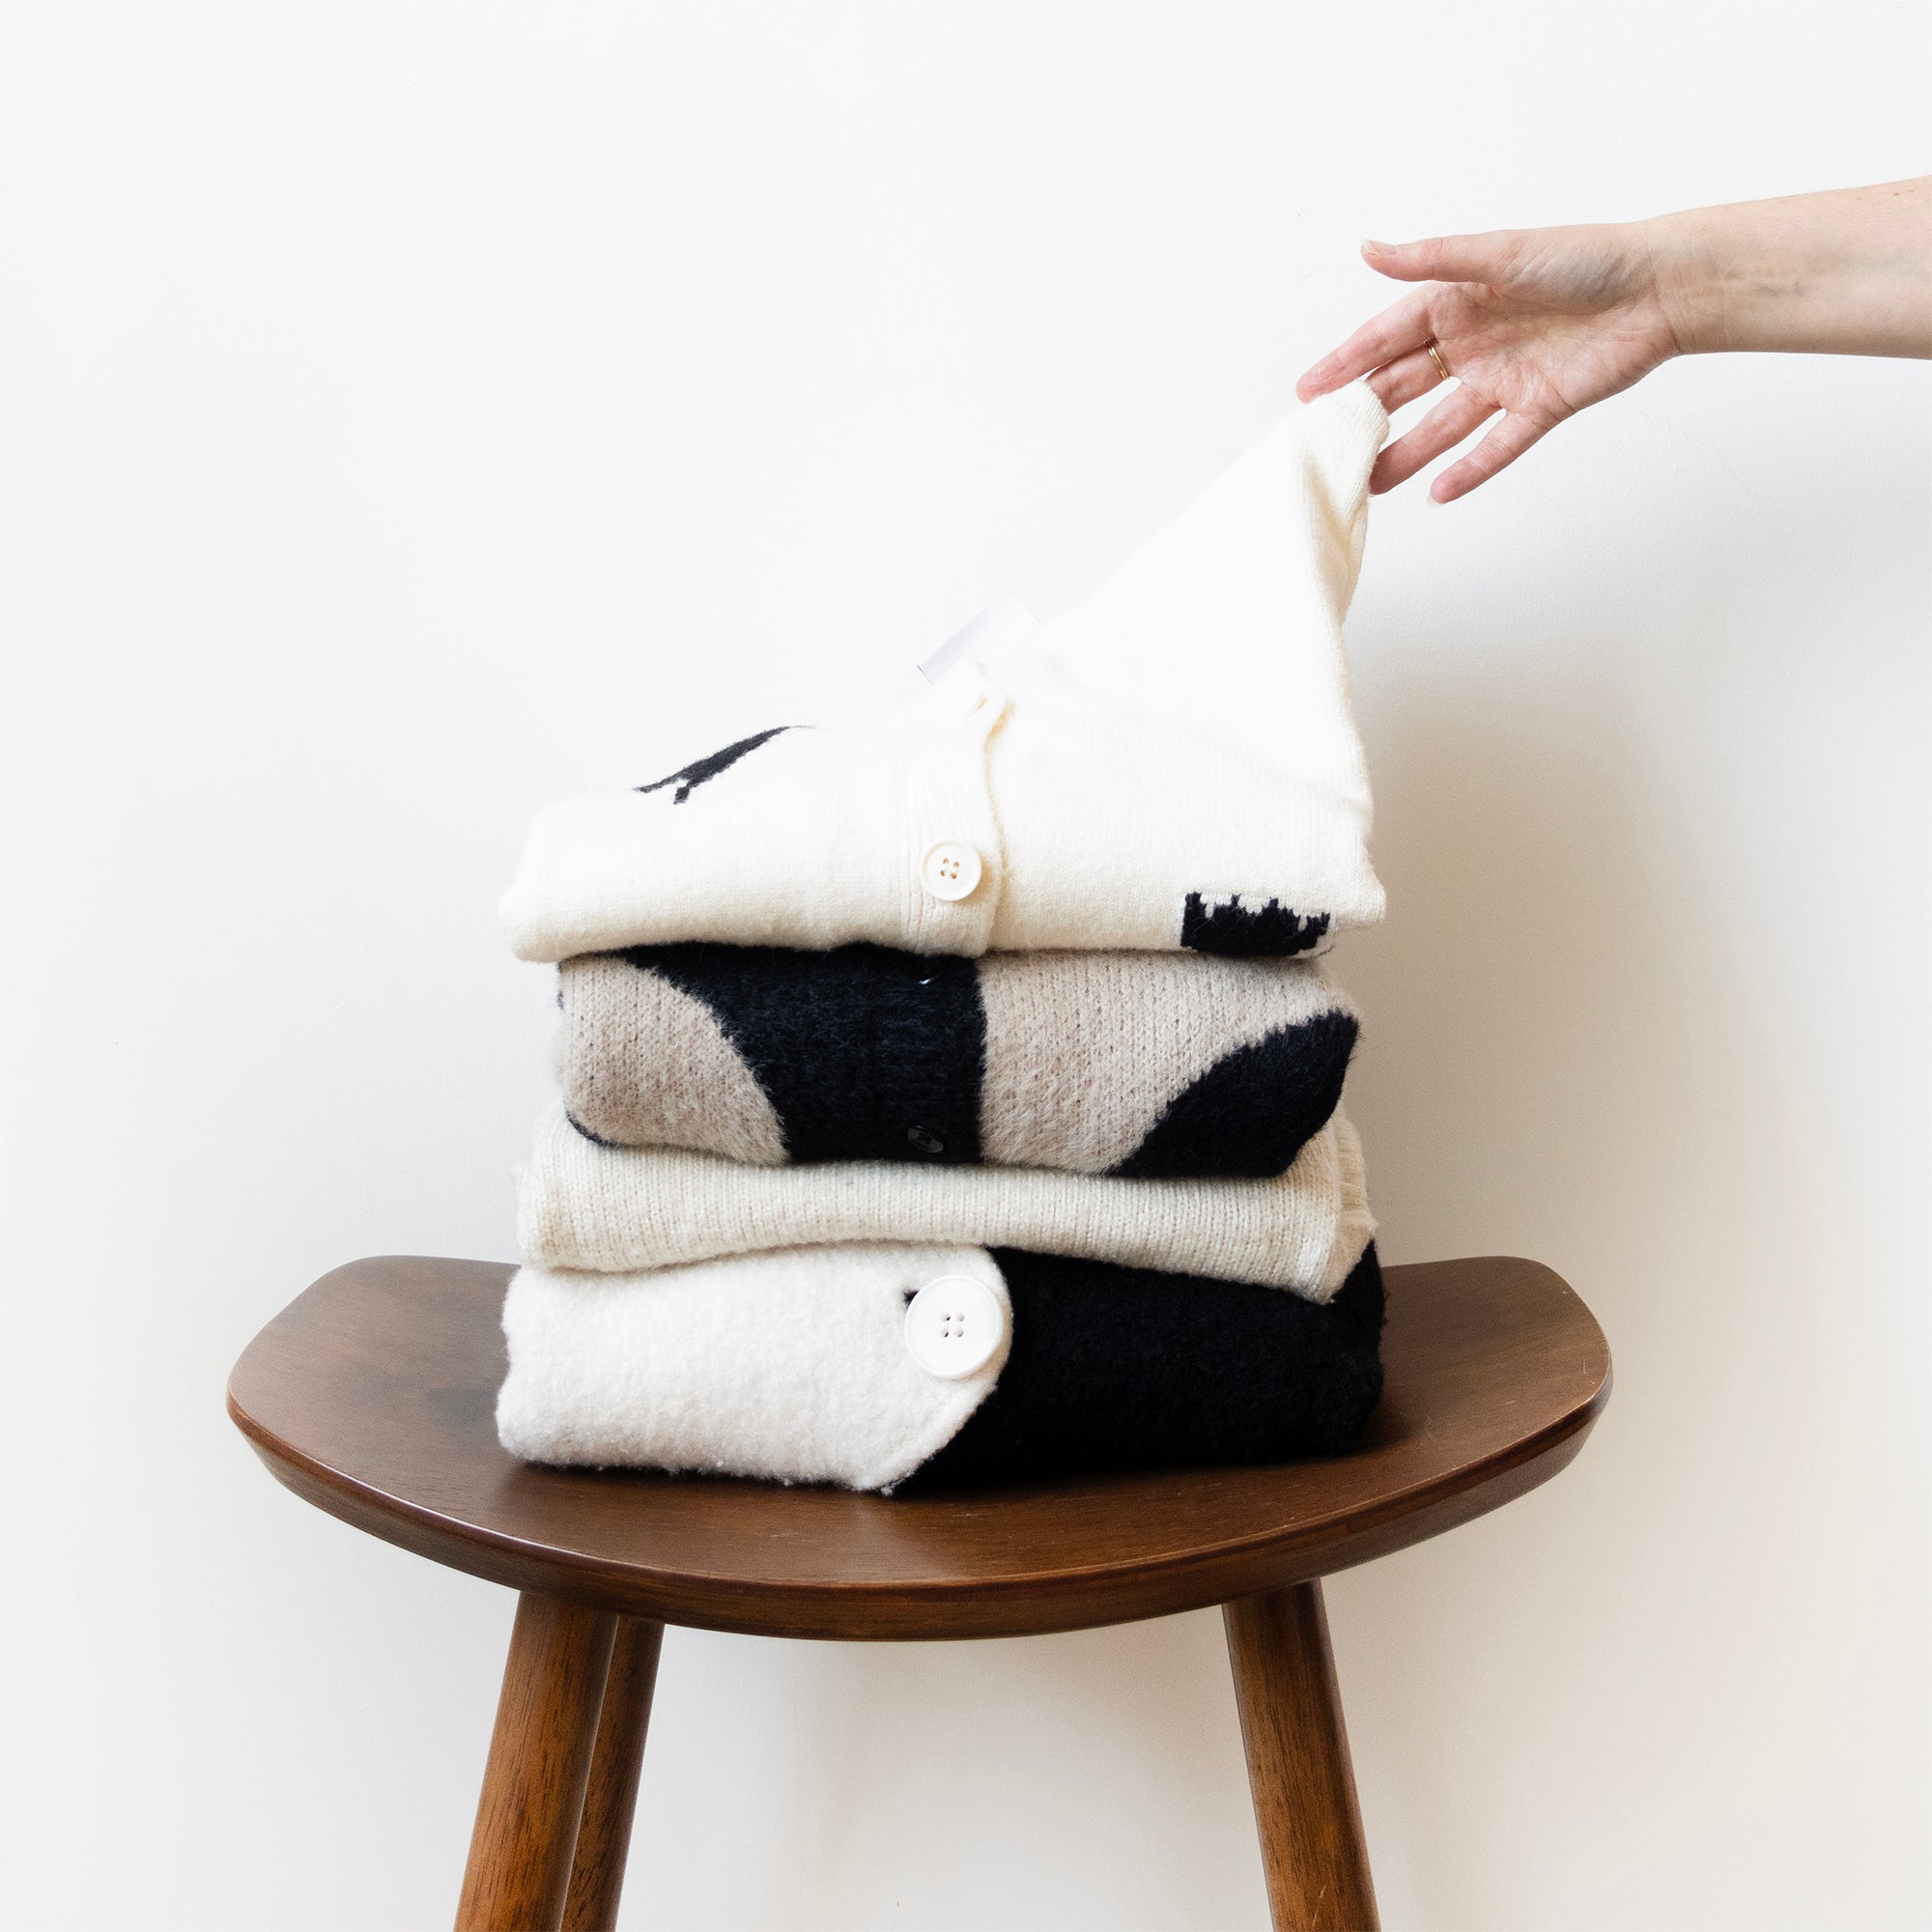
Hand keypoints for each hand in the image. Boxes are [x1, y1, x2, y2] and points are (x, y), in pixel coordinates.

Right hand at [1298, 224, 1681, 501]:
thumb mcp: (1499, 254)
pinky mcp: (1540, 407)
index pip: (1386, 339)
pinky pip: (1496, 446)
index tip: (1307, 392)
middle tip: (1327, 448)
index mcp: (1457, 302)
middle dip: (1366, 417)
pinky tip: (1436, 493)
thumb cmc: (1586, 258)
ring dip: (1406, 454)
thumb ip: (1431, 260)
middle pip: (1406, 388)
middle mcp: (1474, 343)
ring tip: (1369, 484)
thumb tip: (1367, 249)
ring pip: (1442, 426)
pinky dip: (1468, 470)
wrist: (1661, 288)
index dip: (1345, 364)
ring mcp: (1504, 379)